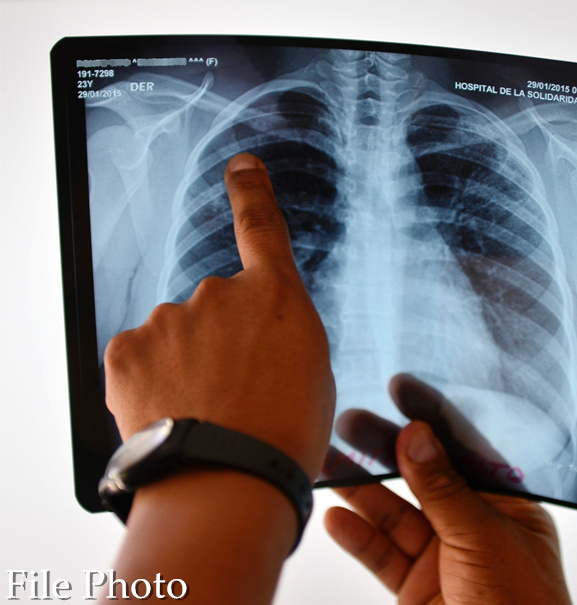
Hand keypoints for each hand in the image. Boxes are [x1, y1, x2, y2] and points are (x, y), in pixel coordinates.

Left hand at [103, 153, 334, 477]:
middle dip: (218, 340)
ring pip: (175, 334)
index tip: (242, 166)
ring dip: (184, 364)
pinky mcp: (127, 349)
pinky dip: (151, 381)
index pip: (261, 227)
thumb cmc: (283, 437)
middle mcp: (220, 294)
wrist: (228, 483)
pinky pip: (140, 355)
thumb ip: (281, 334)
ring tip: (204, 412)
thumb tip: (254, 334)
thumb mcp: (313, 376)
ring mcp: (170, 319)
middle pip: (214, 306)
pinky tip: (171, 411)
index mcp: (276, 298)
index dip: (251, 190)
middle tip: (233, 392)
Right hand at [324, 375, 571, 604]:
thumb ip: (444, 488)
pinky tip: (337, 517)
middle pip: (423, 477)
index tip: (400, 389)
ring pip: (396, 515)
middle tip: (350, 422)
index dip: (432, 419)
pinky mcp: (418, 590)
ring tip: (329, 462)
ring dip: (363, 490)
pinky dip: (359, 538)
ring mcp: (444, 559)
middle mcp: (476, 527)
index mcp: (509, 506)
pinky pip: (383, 556)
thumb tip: (416, 435)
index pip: (465, 450)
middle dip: (387, 450)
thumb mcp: (484, 539)